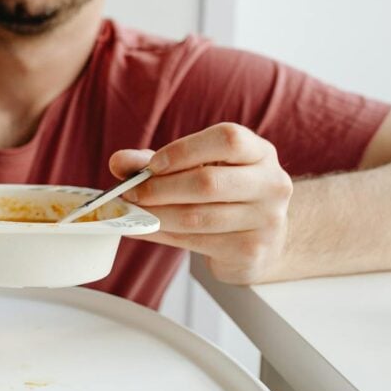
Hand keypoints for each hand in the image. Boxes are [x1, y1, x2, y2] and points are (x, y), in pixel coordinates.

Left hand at [109, 122, 293, 284]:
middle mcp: (271, 183)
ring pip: (197, 217)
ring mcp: (266, 220)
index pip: (228, 140)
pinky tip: (140, 229)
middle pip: (208, 182)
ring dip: (154, 214)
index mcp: (259, 153)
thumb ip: (156, 161)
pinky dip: (159, 234)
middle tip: (129, 192)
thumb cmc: (223, 194)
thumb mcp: (195, 168)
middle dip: (159, 188)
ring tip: (130, 211)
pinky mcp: (251, 250)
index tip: (153, 164)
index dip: (185, 150)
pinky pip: (194, 241)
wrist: (262, 238)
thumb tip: (119, 162)